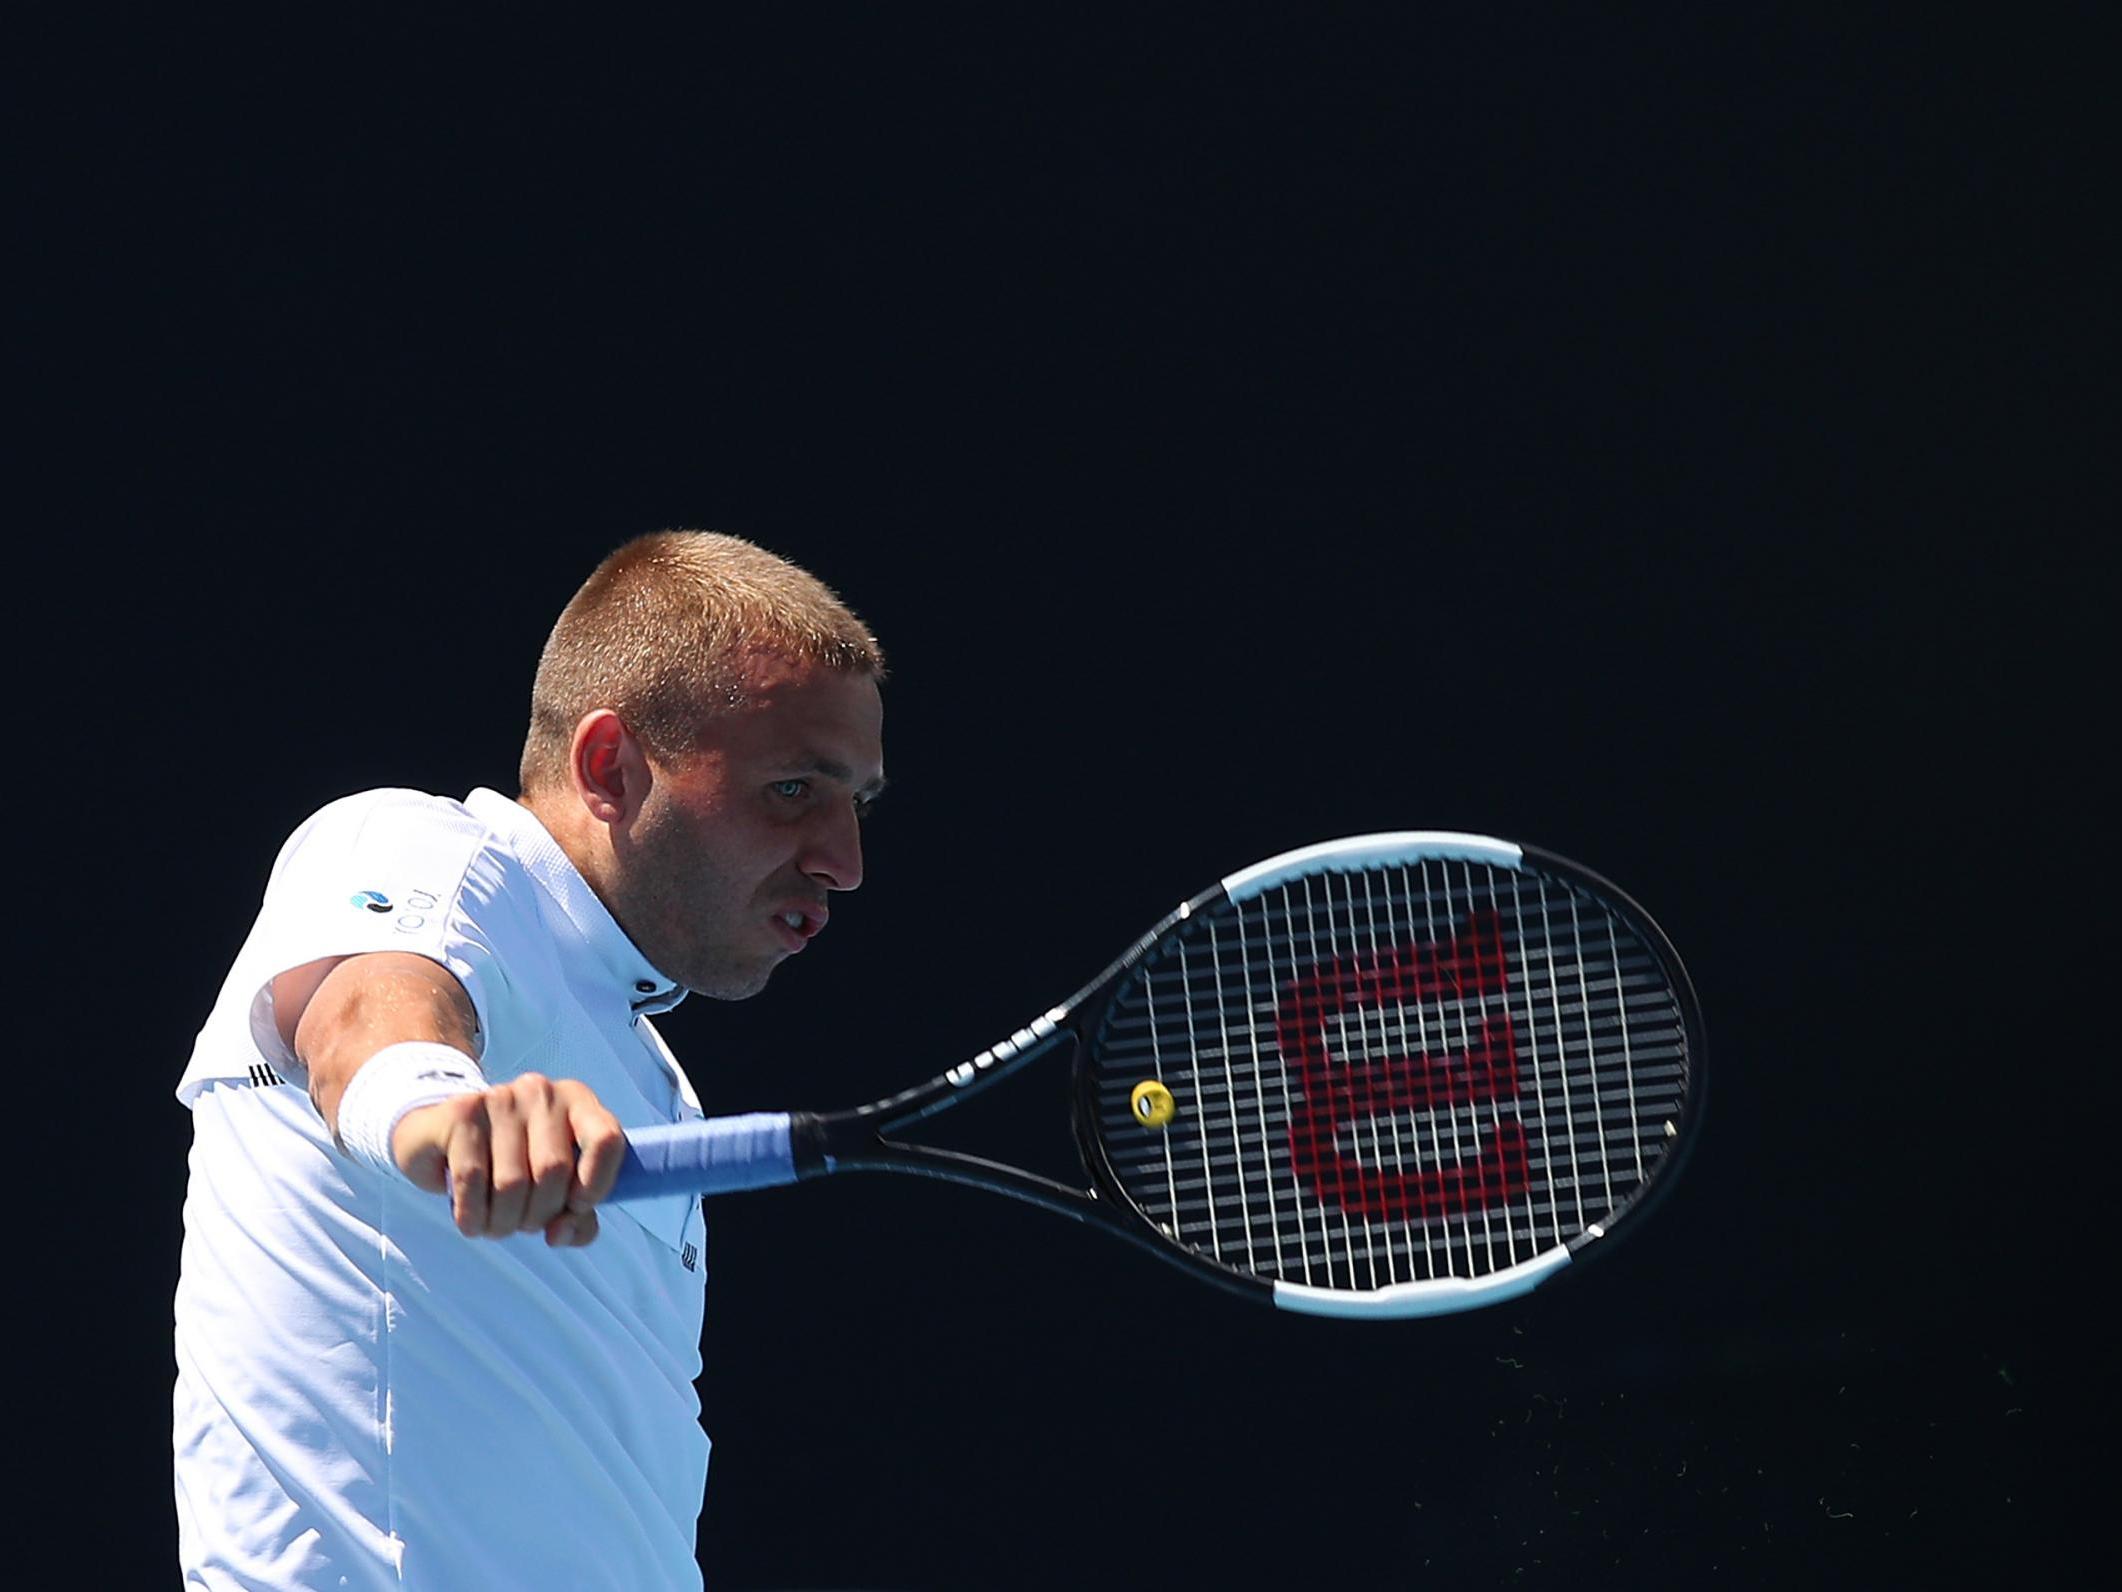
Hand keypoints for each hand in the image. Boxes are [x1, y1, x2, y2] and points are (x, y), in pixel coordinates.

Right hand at [392, 1073, 625, 1246]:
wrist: (442, 1135)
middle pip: (554, 1171)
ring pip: (511, 1182)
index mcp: (578, 1102)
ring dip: (502, 1223)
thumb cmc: (513, 1164)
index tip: (574, 1208)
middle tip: (522, 1224)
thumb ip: (576, 1216)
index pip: (606, 1140)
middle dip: (538, 1216)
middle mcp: (541, 1093)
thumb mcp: (554, 1187)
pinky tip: (470, 1220)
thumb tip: (560, 1233)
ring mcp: (500, 1098)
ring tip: (494, 1225)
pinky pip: (472, 1179)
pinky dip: (472, 1215)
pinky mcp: (461, 1113)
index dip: (595, 1185)